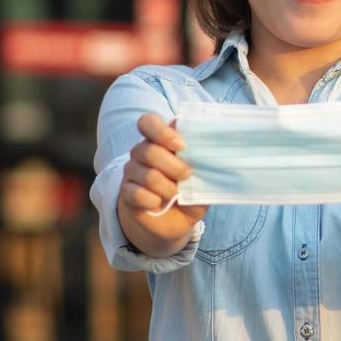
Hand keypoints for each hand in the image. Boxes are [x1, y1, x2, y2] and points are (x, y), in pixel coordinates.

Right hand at [117, 113, 206, 245]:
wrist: (176, 218)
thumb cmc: (191, 189)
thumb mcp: (204, 174)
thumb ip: (205, 160)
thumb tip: (214, 151)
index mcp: (161, 139)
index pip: (148, 122)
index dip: (162, 132)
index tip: (180, 145)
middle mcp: (142, 151)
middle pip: (150, 152)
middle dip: (175, 167)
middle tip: (187, 176)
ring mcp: (132, 171)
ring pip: (148, 176)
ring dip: (168, 188)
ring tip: (176, 194)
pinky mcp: (126, 192)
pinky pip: (137, 194)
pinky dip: (154, 201)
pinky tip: (160, 203)